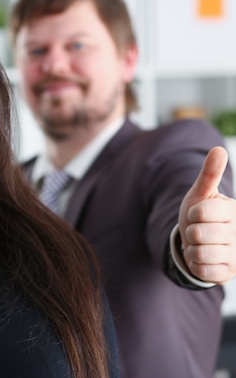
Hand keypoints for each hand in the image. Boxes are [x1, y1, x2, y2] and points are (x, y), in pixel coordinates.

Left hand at [179, 146, 235, 283]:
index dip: (193, 213)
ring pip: (199, 252)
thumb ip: (210, 174)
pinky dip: (195, 264)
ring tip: (201, 244)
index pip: (200, 212)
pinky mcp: (228, 274)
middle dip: (191, 232)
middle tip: (200, 231)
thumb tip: (219, 149)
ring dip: (192, 249)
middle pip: (197, 233)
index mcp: (234, 211)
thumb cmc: (201, 215)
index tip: (200, 214)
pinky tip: (203, 258)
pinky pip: (201, 270)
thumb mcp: (202, 194)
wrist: (200, 242)